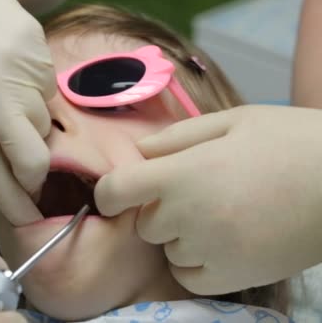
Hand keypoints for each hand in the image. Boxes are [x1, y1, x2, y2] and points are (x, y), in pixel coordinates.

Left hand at [0, 0, 53, 224]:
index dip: (17, 206)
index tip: (29, 219)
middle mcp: (1, 105)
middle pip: (36, 162)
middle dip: (33, 178)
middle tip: (23, 175)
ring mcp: (26, 79)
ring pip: (45, 126)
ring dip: (29, 130)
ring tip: (4, 107)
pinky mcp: (43, 57)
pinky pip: (49, 93)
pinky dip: (34, 97)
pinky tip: (12, 80)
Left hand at [95, 105, 321, 294]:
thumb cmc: (290, 141)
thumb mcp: (232, 121)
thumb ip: (176, 137)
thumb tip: (137, 152)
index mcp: (183, 173)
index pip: (114, 191)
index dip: (108, 192)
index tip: (118, 193)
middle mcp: (188, 216)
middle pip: (143, 222)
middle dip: (157, 208)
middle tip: (197, 192)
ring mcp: (210, 251)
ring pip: (166, 249)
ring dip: (179, 235)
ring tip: (221, 214)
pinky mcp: (233, 277)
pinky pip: (187, 275)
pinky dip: (194, 262)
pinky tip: (222, 241)